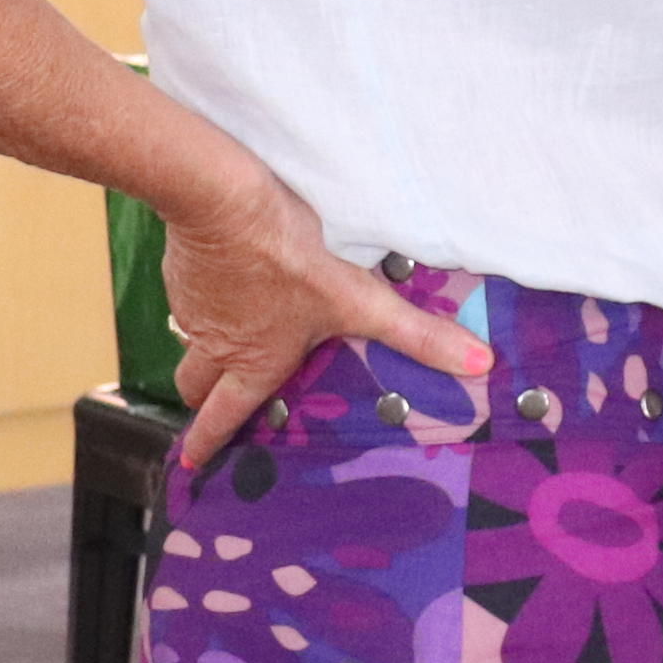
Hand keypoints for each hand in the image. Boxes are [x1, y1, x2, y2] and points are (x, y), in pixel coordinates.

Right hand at [159, 172, 489, 462]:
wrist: (222, 201)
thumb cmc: (291, 259)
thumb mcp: (360, 301)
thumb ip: (416, 334)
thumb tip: (479, 364)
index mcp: (255, 360)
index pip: (224, 413)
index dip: (210, 439)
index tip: (192, 461)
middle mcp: (216, 341)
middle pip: (195, 384)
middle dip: (202, 398)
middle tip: (207, 402)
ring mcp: (193, 307)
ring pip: (192, 339)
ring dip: (206, 344)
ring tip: (230, 331)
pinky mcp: (183, 270)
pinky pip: (189, 297)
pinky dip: (206, 297)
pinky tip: (231, 275)